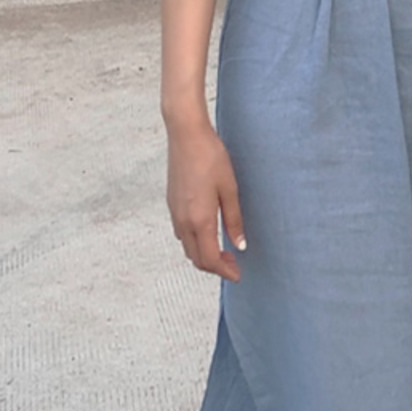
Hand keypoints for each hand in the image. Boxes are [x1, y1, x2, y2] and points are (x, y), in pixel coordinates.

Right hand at [166, 120, 245, 281]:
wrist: (186, 135)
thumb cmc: (211, 158)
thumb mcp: (229, 190)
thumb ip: (234, 220)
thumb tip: (240, 245)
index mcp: (199, 220)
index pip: (209, 259)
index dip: (224, 271)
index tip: (238, 275)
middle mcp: (183, 221)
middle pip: (196, 258)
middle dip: (215, 266)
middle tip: (234, 264)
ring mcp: (174, 213)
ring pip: (187, 247)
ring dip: (203, 254)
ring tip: (224, 249)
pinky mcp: (171, 203)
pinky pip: (181, 233)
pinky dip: (194, 241)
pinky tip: (209, 231)